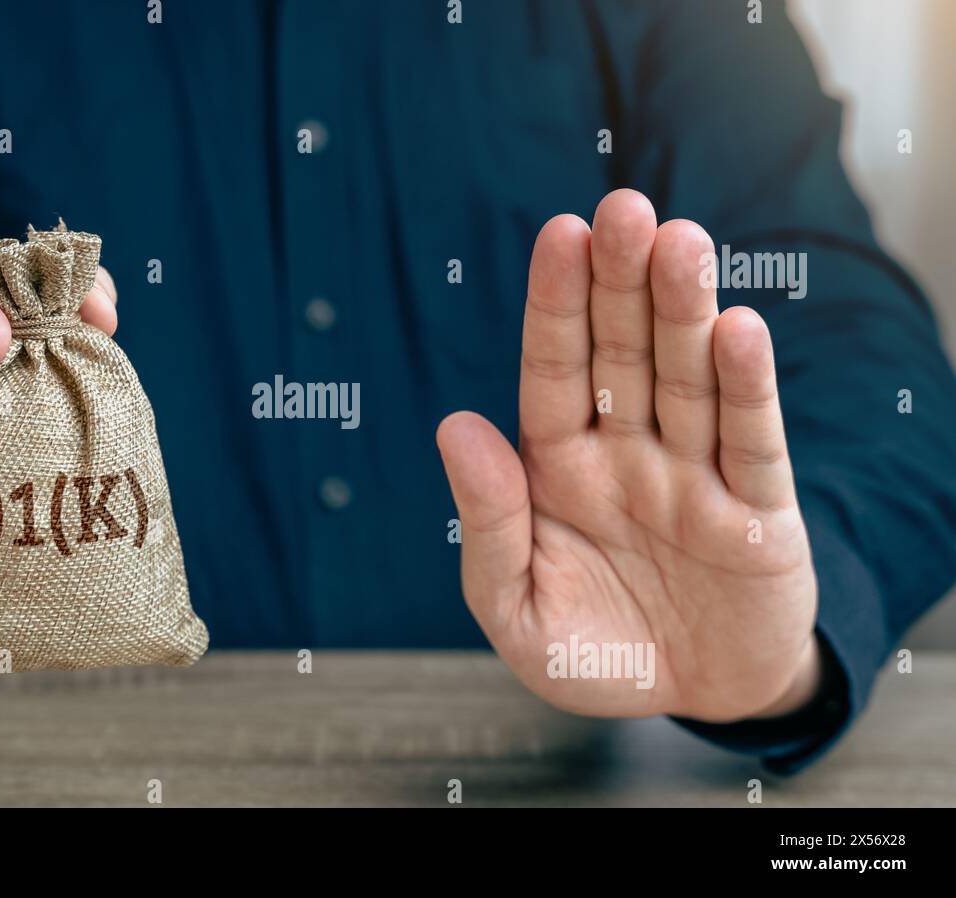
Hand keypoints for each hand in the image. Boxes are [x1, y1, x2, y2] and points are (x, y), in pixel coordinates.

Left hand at [437, 189, 819, 723]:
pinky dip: (745, 389)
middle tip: (622, 208)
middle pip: (623, 354)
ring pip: (688, 380)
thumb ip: (487, 524)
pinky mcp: (757, 512)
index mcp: (561, 467)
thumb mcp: (517, 610)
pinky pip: (750, 443)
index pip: (555, 371)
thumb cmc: (595, 651)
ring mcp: (695, 474)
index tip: (558, 234)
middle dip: (621, 283)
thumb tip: (457, 427)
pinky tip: (738, 331)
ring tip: (680, 244)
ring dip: (685, 313)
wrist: (690, 699)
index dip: (557, 305)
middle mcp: (628, 453)